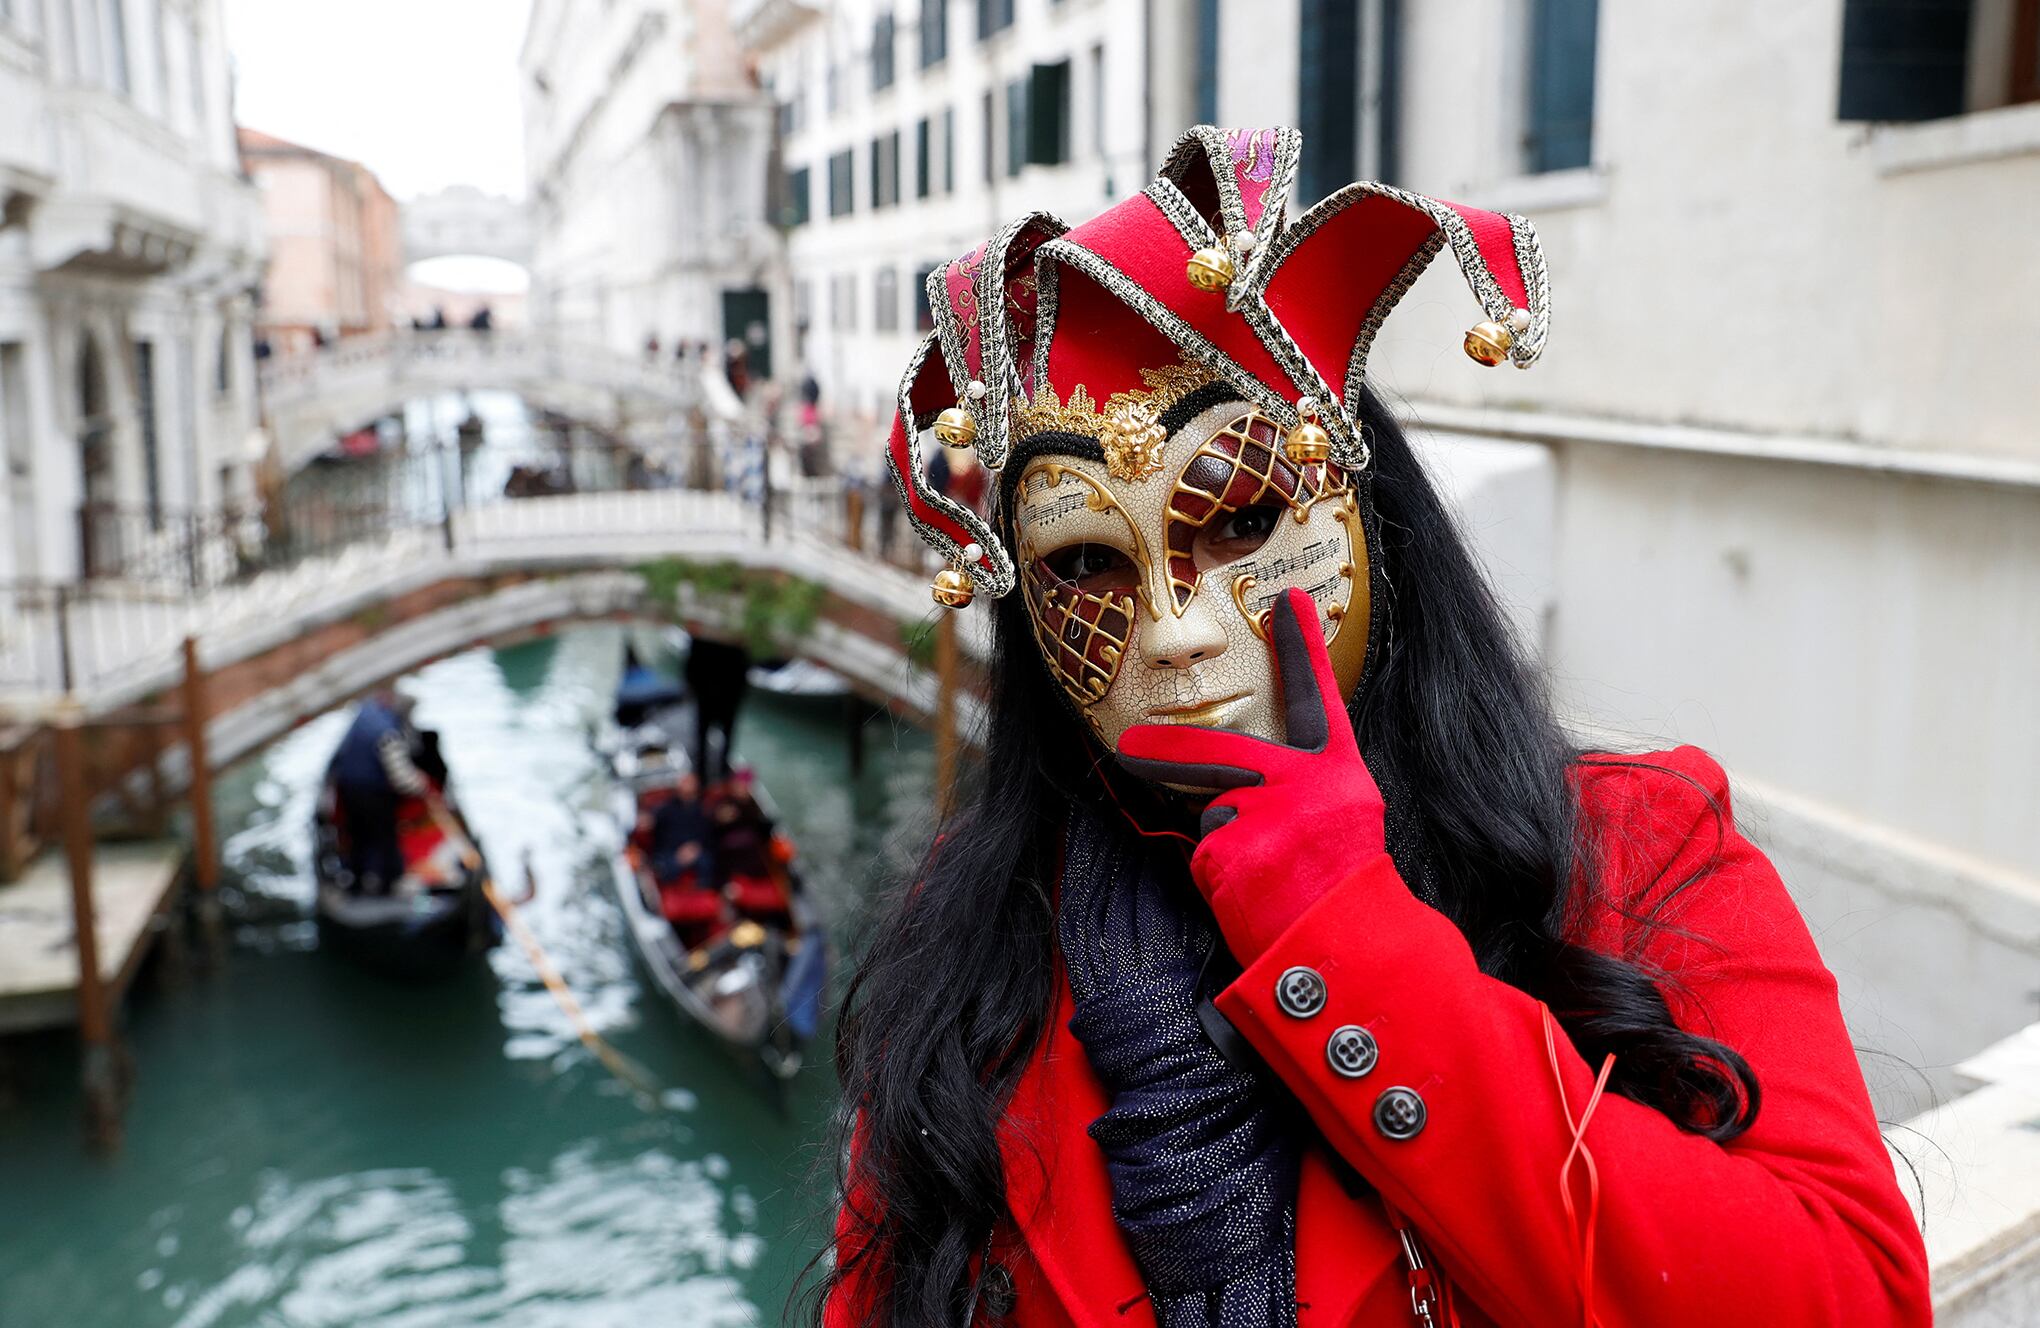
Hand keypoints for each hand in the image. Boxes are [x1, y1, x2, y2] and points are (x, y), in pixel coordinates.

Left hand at [1115, 589, 1387, 962]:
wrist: (1351, 949)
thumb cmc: (1343, 891)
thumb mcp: (1342, 825)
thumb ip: (1301, 792)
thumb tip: (1233, 791)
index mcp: (1340, 773)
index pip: (1316, 701)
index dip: (1300, 650)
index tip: (1286, 600)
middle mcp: (1307, 783)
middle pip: (1219, 754)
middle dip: (1165, 753)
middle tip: (1126, 749)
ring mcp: (1269, 814)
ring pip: (1215, 816)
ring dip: (1226, 849)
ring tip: (1269, 882)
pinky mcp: (1235, 850)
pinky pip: (1206, 857)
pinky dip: (1220, 881)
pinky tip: (1255, 899)